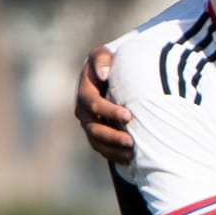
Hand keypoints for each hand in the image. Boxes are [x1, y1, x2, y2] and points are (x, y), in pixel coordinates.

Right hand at [74, 45, 133, 164]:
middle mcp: (83, 112)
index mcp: (85, 93)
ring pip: (97, 142)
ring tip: (131, 154)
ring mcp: (89, 124)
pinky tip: (128, 159)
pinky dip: (113, 155)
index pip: (94, 105)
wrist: (106, 75)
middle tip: (131, 142)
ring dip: (113, 150)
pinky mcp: (96, 133)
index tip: (128, 116)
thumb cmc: (108, 64)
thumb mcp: (102, 55)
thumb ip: (101, 60)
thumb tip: (104, 75)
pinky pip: (101, 148)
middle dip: (112, 137)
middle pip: (94, 128)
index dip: (109, 111)